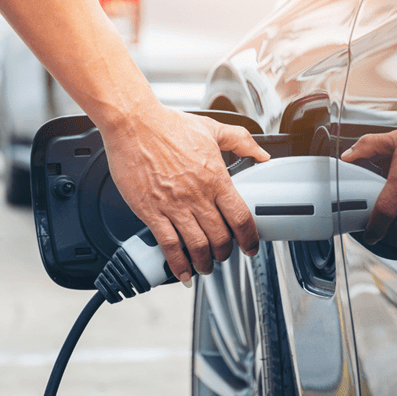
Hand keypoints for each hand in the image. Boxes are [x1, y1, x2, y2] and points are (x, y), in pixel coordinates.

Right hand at [101, 103, 269, 283]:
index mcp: (216, 178)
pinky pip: (168, 245)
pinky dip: (178, 264)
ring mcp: (174, 206)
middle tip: (223, 256)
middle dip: (225, 253)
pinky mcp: (151, 211)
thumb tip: (262, 154)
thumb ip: (242, 141)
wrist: (134, 123)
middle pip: (221, 237)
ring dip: (204, 263)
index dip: (249, 238)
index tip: (250, 247)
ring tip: (205, 266)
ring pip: (197, 246)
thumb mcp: (212, 129)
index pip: (241, 217)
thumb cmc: (168, 125)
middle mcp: (198, 195)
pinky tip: (182, 272)